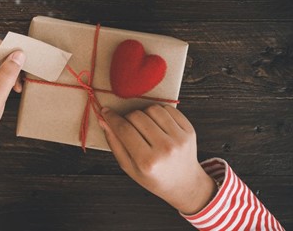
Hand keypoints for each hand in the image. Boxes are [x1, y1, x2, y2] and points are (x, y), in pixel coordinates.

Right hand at [99, 105, 216, 214]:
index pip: (124, 129)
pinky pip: (168, 109)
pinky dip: (159, 112)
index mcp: (147, 161)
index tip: (106, 112)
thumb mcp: (128, 167)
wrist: (184, 183)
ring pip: (152, 109)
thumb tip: (104, 120)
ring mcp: (179, 138)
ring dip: (144, 113)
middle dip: (127, 118)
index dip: (112, 118)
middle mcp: (165, 148)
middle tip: (128, 127)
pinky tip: (157, 124)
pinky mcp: (189, 130)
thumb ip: (114, 143)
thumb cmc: (153, 177)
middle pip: (137, 116)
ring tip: (144, 126)